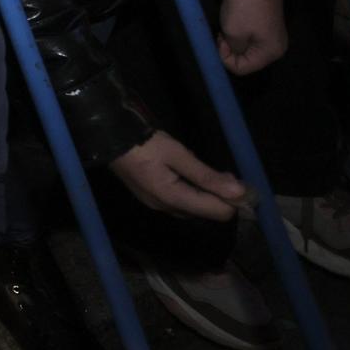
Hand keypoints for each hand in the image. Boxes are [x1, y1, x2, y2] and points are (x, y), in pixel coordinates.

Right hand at [108, 131, 244, 220]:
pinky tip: (193, 176)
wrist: (108, 137)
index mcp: (173, 199)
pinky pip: (182, 202)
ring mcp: (157, 205)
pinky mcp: (152, 198)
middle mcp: (166, 208)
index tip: (241, 181)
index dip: (234, 200)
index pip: (218, 212)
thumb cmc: (144, 143)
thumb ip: (207, 176)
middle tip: (225, 173)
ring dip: (207, 194)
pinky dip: (194, 193)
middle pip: (207, 212)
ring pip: (195, 208)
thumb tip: (240, 193)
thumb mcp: (177, 154)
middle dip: (221, 196)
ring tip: (211, 173)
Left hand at [216, 0, 287, 75]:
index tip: (221, 40)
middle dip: (230, 50)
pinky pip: (251, 40)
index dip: (226, 59)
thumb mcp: (233, 33)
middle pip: (246, 61)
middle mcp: (275, 49)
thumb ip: (233, 50)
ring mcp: (273, 38)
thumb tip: (235, 52)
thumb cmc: (245, 10)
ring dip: (234, 42)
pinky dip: (240, 35)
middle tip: (222, 35)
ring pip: (247, 50)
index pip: (242, 69)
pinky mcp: (268, 28)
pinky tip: (235, 24)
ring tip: (228, 28)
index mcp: (269, 54)